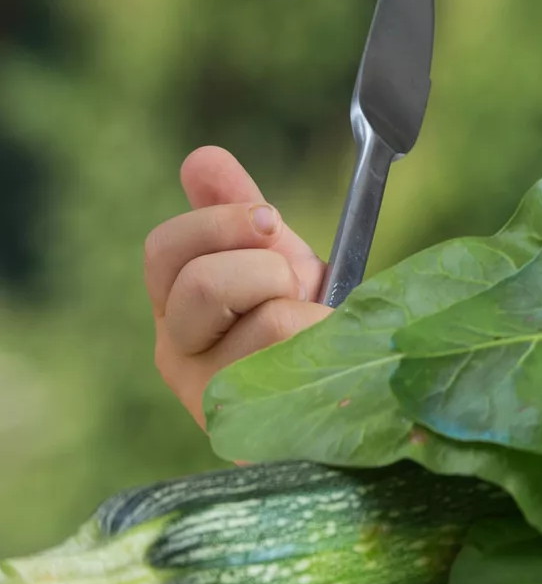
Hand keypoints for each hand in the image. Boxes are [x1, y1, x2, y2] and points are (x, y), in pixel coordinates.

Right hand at [147, 147, 330, 426]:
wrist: (336, 396)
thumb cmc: (298, 325)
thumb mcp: (272, 259)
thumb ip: (236, 210)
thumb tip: (200, 157)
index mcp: (173, 304)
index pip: (164, 249)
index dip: (220, 221)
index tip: (271, 218)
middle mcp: (177, 351)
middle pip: (201, 283)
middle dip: (266, 269)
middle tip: (293, 285)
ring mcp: (211, 394)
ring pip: (267, 321)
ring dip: (306, 311)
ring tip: (311, 329)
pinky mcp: (255, 425)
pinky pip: (307, 358)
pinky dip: (329, 340)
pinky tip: (326, 356)